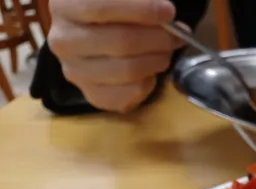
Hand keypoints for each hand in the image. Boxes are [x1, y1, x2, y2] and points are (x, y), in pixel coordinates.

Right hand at [48, 0, 182, 112]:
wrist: (93, 35)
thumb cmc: (112, 10)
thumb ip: (140, 2)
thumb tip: (166, 14)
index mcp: (64, 5)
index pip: (101, 7)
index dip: (141, 10)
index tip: (168, 12)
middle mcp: (63, 40)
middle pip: (122, 42)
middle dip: (159, 38)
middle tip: (176, 35)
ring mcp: (75, 72)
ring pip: (130, 70)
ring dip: (158, 60)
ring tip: (164, 51)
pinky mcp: (92, 96)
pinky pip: (131, 94)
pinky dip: (149, 83)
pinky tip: (148, 70)